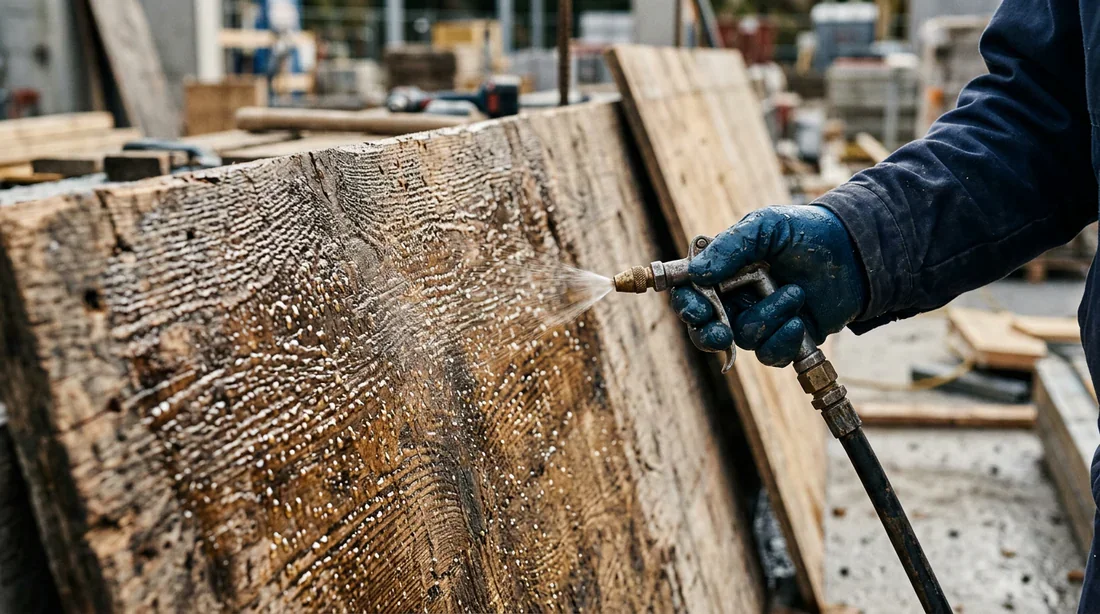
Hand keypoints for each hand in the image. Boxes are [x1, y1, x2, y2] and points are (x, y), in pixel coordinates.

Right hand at [670, 205, 866, 366]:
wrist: (854, 252)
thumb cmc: (806, 232)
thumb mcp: (766, 226)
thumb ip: (730, 246)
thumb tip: (697, 272)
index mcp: (723, 270)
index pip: (690, 293)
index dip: (686, 305)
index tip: (697, 309)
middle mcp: (736, 298)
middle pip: (704, 328)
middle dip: (709, 333)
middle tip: (721, 332)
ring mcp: (759, 319)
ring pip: (743, 338)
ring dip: (768, 318)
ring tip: (795, 293)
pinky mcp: (784, 338)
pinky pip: (769, 354)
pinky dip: (783, 341)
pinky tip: (800, 322)